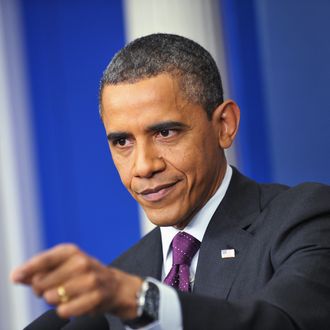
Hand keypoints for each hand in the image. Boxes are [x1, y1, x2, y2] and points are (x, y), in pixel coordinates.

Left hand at [10, 244, 142, 319]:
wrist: (112, 285)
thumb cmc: (81, 274)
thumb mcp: (62, 265)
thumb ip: (38, 270)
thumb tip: (16, 275)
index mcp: (71, 251)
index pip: (45, 259)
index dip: (28, 268)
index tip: (16, 276)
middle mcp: (81, 262)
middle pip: (42, 282)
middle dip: (41, 290)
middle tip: (53, 288)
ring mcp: (90, 279)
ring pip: (51, 297)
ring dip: (53, 301)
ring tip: (65, 295)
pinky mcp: (95, 297)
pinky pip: (64, 310)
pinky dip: (64, 310)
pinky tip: (73, 303)